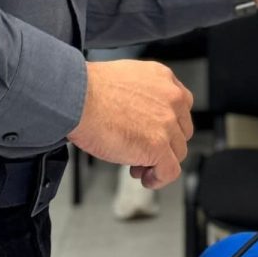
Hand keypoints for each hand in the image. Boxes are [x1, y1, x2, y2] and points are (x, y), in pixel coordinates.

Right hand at [68, 60, 193, 188]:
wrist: (76, 98)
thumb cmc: (88, 89)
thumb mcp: (124, 78)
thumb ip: (140, 93)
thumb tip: (137, 113)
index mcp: (162, 78)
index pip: (181, 105)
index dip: (168, 124)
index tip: (155, 133)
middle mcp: (171, 98)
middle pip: (181, 131)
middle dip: (164, 144)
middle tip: (142, 151)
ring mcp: (167, 122)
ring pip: (178, 152)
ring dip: (159, 162)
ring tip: (137, 166)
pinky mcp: (158, 145)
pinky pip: (170, 170)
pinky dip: (159, 179)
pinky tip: (146, 179)